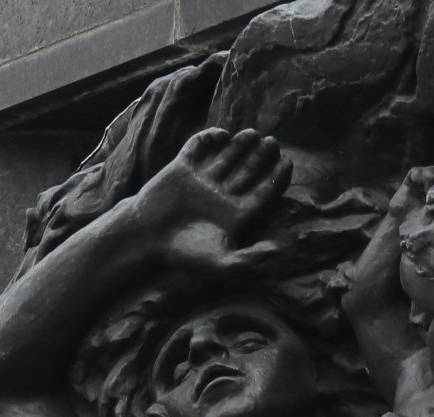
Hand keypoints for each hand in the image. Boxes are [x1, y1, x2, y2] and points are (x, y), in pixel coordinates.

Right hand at [130, 128, 290, 274]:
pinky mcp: (183, 167)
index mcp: (237, 214)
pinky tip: (222, 136)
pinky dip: (211, 138)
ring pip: (229, 156)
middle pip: (251, 170)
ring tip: (253, 134)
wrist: (147, 239)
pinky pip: (200, 147)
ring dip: (242, 144)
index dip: (277, 177)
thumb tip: (280, 250)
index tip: (287, 162)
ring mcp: (204, 180)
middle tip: (273, 143)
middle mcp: (223, 195)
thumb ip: (250, 259)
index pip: (265, 192)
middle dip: (263, 156)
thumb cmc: (184, 255)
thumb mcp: (221, 264)